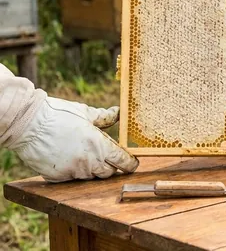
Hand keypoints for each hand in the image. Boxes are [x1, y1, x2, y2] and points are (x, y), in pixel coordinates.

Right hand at [7, 97, 138, 182]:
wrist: (28, 124)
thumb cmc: (58, 115)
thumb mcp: (85, 113)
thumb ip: (104, 117)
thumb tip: (118, 113)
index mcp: (99, 145)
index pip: (123, 162)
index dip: (130, 164)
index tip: (132, 163)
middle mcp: (89, 162)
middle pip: (109, 172)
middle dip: (111, 167)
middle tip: (108, 158)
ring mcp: (73, 171)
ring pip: (91, 177)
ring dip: (92, 169)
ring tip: (85, 155)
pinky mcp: (58, 177)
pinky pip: (72, 178)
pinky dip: (74, 171)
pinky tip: (68, 158)